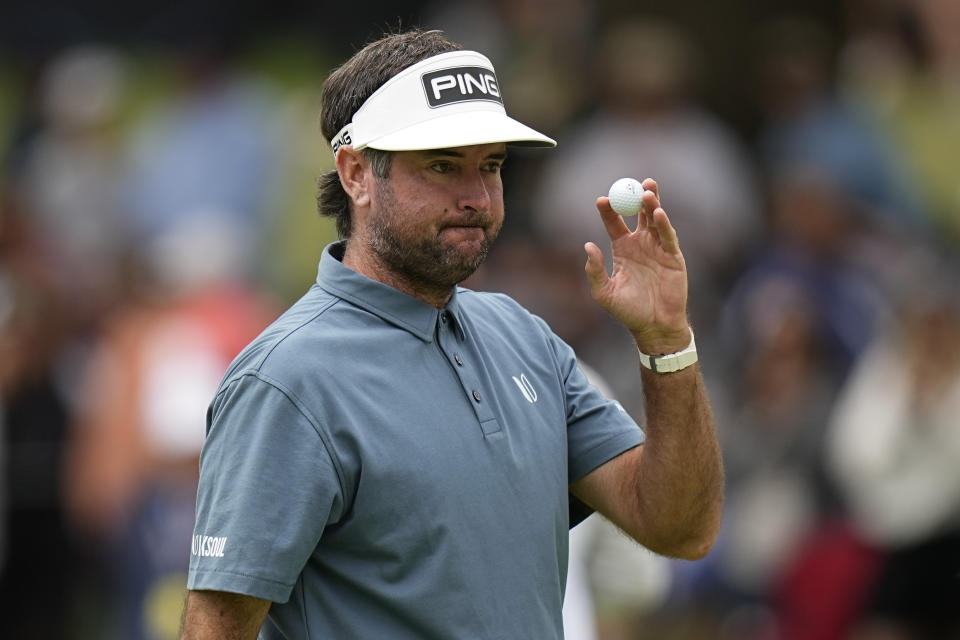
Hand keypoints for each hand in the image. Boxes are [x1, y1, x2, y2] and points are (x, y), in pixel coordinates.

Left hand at [584, 178, 689, 353]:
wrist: (653, 326)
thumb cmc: (628, 311)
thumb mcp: (604, 292)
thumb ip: (595, 270)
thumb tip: (587, 246)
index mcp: (622, 249)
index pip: (614, 223)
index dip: (609, 210)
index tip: (601, 200)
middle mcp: (640, 244)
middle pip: (638, 214)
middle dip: (635, 198)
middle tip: (631, 184)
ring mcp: (658, 248)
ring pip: (655, 220)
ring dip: (652, 204)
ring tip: (647, 191)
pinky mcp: (673, 256)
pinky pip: (668, 236)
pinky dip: (663, 223)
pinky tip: (657, 212)